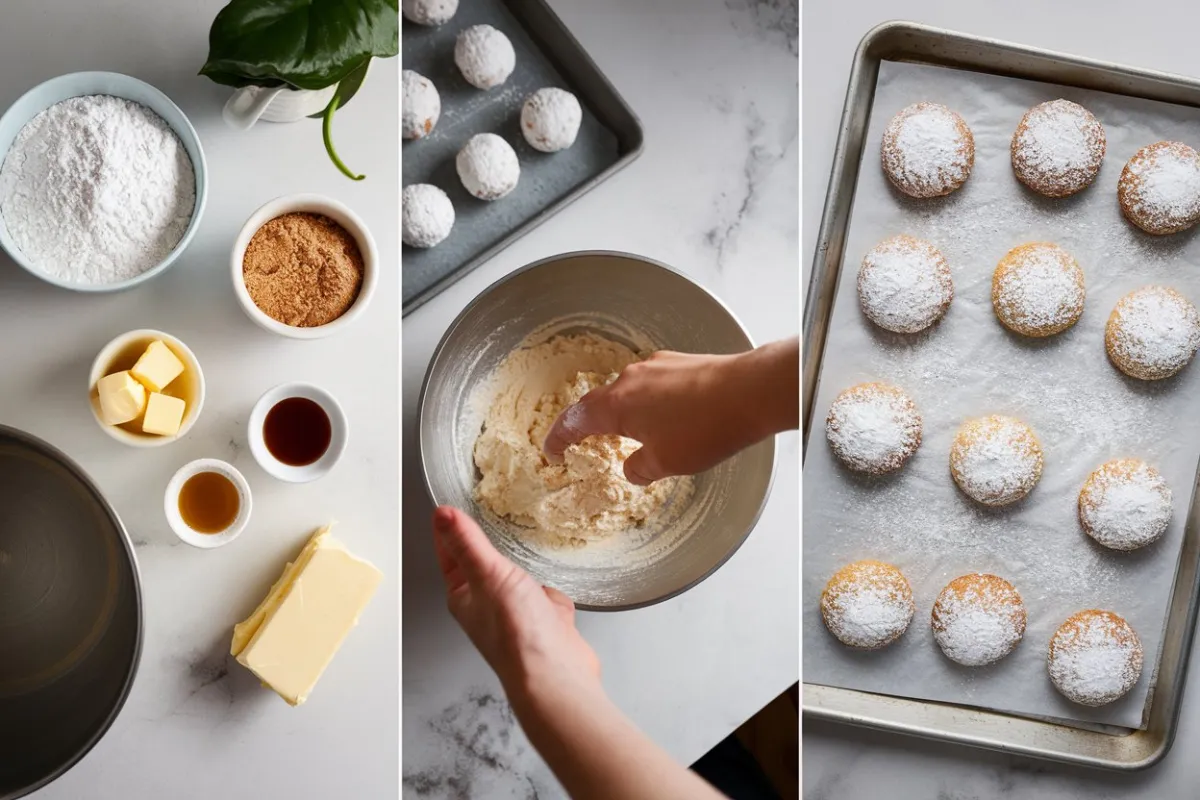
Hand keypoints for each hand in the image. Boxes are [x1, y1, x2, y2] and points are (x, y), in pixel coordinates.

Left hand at [433, 506, 726, 799]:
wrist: (555, 673)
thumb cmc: (516, 633)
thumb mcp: (488, 573)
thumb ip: (467, 542)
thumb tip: (443, 515)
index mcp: (463, 595)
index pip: (449, 554)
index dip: (449, 529)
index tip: (448, 507)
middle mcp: (486, 605)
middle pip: (485, 563)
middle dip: (493, 547)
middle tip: (492, 519)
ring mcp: (516, 614)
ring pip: (519, 577)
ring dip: (527, 570)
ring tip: (528, 560)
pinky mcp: (544, 622)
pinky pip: (547, 594)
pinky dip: (553, 594)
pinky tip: (554, 597)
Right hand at [543, 338, 798, 484]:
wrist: (752, 391)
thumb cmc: (704, 429)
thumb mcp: (666, 462)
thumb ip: (640, 468)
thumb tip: (632, 468)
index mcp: (617, 405)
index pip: (574, 420)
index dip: (559, 438)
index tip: (552, 451)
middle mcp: (630, 379)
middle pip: (599, 401)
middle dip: (591, 423)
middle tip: (585, 441)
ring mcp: (656, 366)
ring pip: (629, 391)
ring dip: (625, 412)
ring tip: (634, 433)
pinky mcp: (681, 362)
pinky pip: (654, 384)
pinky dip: (651, 402)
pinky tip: (671, 417)